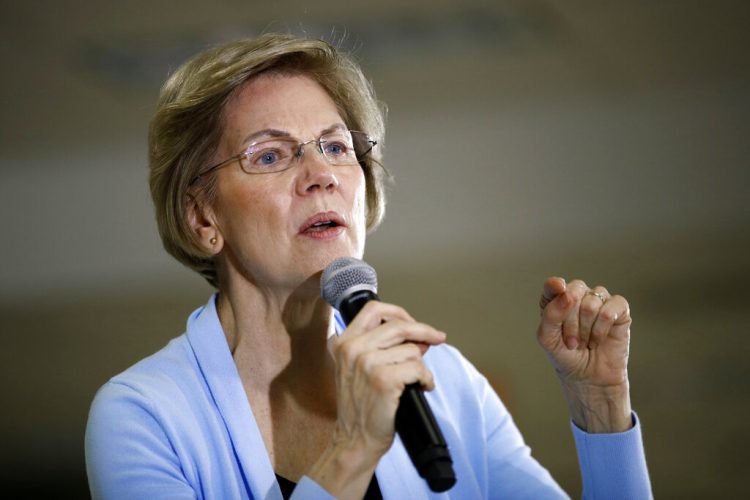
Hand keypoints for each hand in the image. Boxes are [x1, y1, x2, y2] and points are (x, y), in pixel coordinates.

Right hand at [308, 301, 445, 497]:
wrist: (354, 440)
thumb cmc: (359, 407)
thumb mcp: (356, 369)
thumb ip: (379, 347)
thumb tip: (417, 336)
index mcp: (343, 342)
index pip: (374, 309)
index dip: (399, 313)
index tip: (412, 322)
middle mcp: (352, 349)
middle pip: (399, 325)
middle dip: (424, 331)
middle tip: (438, 338)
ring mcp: (366, 363)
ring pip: (412, 349)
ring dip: (421, 365)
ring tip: (417, 378)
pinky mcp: (383, 379)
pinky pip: (418, 368)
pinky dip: (426, 378)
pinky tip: (423, 386)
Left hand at [537, 277, 632, 432]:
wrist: (589, 378)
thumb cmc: (566, 356)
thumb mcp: (548, 339)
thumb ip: (550, 315)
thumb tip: (566, 294)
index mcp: (556, 300)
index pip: (553, 285)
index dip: (555, 287)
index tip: (558, 289)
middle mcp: (578, 296)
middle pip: (573, 292)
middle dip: (570, 321)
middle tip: (572, 341)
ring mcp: (599, 301)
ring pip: (592, 301)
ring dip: (586, 328)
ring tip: (585, 343)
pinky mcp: (619, 310)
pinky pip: (611, 307)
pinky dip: (603, 327)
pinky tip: (599, 339)